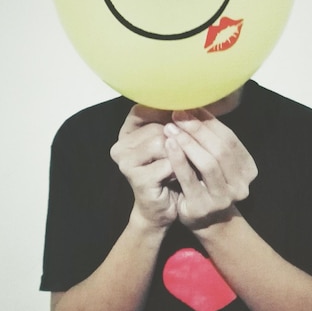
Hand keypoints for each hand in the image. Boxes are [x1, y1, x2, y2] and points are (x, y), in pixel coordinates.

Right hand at [110, 105, 177, 229]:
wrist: (161, 209)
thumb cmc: (167, 172)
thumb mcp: (169, 143)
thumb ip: (172, 123)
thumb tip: (191, 101)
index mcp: (126, 134)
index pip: (143, 110)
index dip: (165, 111)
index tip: (184, 116)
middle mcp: (120, 146)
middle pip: (158, 127)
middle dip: (178, 138)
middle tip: (184, 153)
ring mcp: (126, 162)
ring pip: (162, 142)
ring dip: (180, 154)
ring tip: (182, 165)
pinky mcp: (137, 178)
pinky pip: (168, 163)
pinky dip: (180, 169)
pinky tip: (179, 177)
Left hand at [163, 108, 256, 231]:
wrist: (204, 220)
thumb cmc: (205, 182)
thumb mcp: (215, 160)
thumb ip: (211, 138)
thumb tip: (196, 103)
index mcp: (248, 169)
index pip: (230, 138)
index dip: (210, 121)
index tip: (191, 106)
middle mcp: (241, 185)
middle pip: (220, 149)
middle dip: (198, 129)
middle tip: (178, 114)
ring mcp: (223, 198)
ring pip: (208, 163)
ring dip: (188, 142)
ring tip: (171, 127)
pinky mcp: (203, 207)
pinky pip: (190, 179)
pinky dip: (179, 159)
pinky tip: (169, 144)